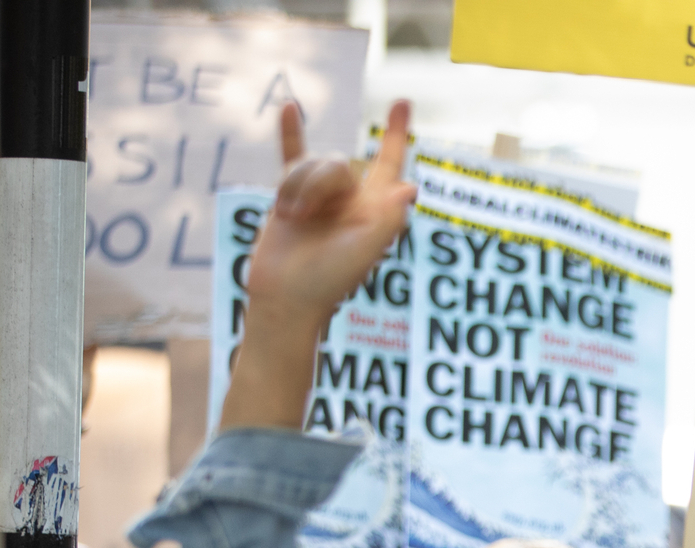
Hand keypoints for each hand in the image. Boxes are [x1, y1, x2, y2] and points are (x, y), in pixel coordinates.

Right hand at [245, 99, 418, 326]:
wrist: (285, 299)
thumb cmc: (327, 282)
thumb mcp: (363, 253)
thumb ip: (386, 220)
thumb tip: (409, 187)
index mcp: (373, 210)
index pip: (389, 164)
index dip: (397, 134)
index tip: (403, 102)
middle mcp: (350, 199)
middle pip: (336, 163)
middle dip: (315, 183)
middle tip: (302, 218)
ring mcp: (320, 196)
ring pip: (309, 164)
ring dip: (294, 188)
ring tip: (289, 219)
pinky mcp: (289, 195)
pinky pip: (290, 157)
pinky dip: (289, 133)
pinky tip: (289, 107)